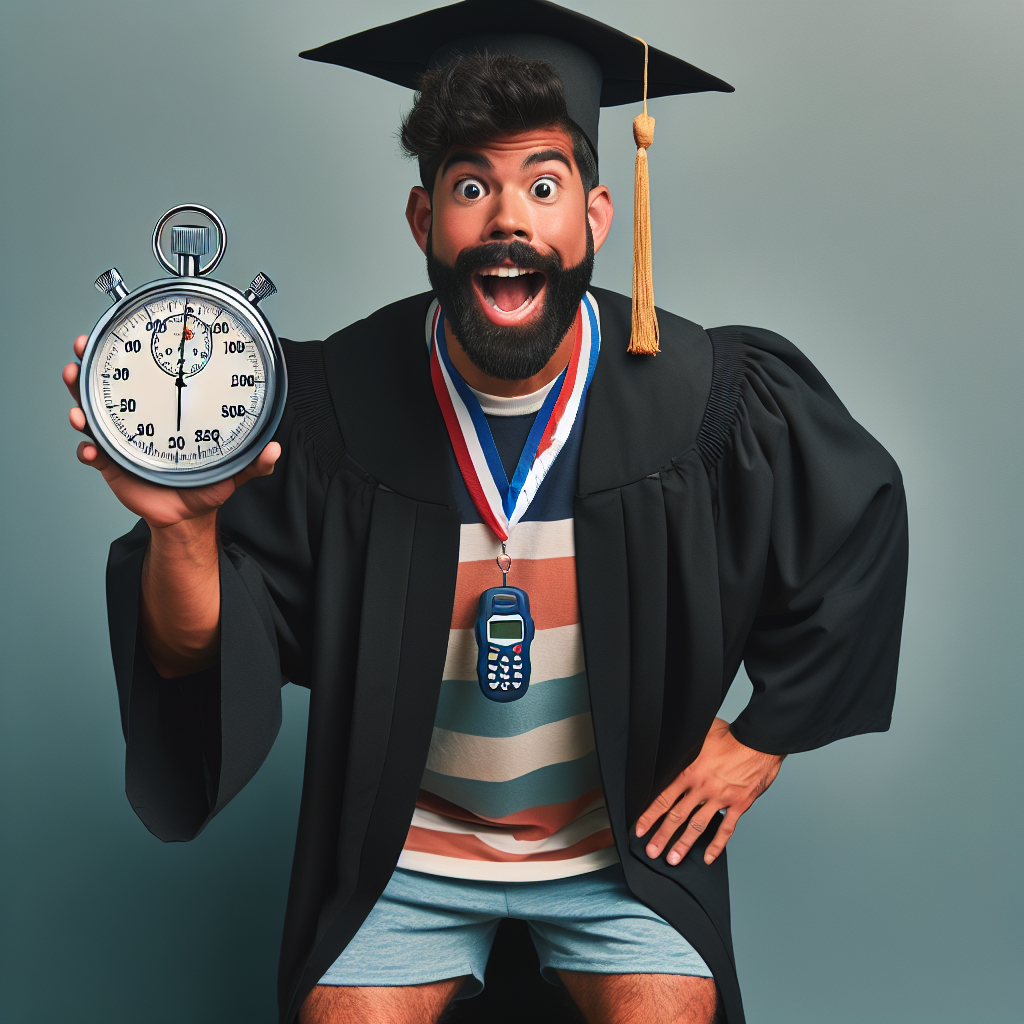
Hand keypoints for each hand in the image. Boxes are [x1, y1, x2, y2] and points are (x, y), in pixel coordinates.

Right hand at [63, 334, 279, 529]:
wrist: (187, 516)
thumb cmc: (206, 486)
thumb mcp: (232, 469)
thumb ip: (254, 461)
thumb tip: (275, 450)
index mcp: (165, 413)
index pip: (145, 378)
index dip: (129, 356)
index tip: (120, 335)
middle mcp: (139, 420)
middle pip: (107, 388)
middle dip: (89, 369)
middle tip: (80, 355)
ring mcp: (122, 441)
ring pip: (92, 416)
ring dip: (79, 404)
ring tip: (77, 405)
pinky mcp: (112, 465)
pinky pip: (92, 453)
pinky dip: (87, 449)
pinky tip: (90, 447)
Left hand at [635, 718, 784, 865]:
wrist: (760, 742)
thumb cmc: (732, 736)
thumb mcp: (701, 734)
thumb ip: (685, 744)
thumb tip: (670, 741)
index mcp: (691, 772)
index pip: (664, 798)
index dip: (650, 815)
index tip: (640, 829)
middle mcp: (703, 788)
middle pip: (677, 816)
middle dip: (662, 836)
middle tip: (651, 851)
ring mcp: (721, 799)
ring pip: (698, 826)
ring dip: (683, 844)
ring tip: (672, 859)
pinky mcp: (738, 805)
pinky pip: (726, 829)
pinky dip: (717, 845)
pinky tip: (707, 857)